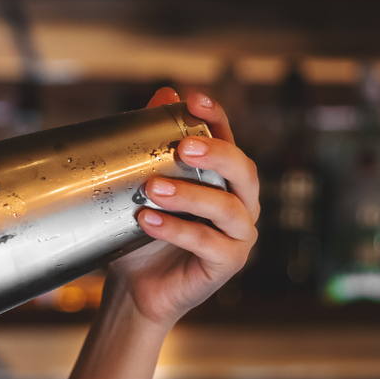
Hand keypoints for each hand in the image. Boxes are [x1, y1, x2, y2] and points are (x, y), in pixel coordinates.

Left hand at [107, 89, 259, 327]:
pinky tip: (149, 221)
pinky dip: (178, 230)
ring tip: (153, 189)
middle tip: (183, 147)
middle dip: (217, 154)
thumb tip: (164, 93)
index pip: (228, 139)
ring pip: (227, 207)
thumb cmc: (145, 232)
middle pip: (243, 170)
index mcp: (224, 177)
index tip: (193, 100)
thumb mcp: (143, 183)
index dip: (216, 118)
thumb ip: (155, 142)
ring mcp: (240, 234)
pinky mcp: (229, 262)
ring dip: (191, 195)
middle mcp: (241, 202)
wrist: (136, 285)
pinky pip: (209, 242)